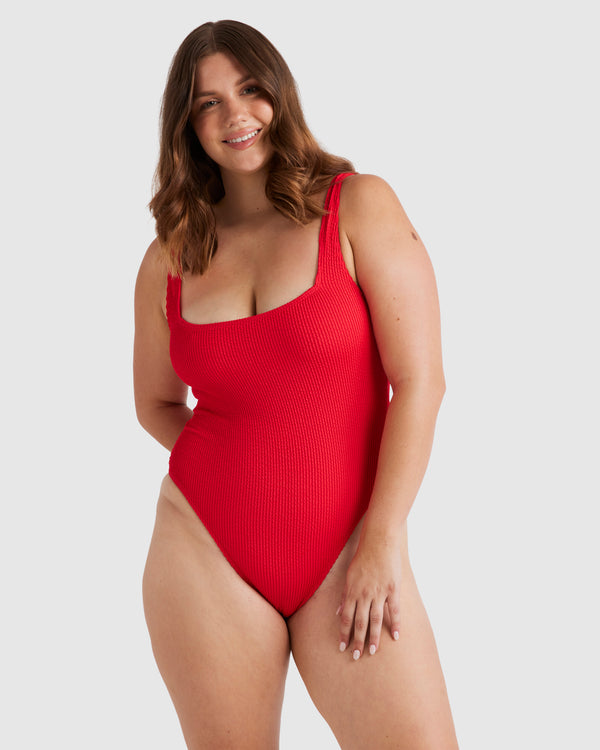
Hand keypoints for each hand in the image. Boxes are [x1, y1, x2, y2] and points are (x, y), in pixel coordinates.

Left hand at [336, 536, 401, 659]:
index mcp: (352, 590)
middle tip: (356, 657)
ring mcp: (379, 592)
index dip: (344, 633)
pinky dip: (395, 624)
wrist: (378, 541)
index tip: (342, 647)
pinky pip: (394, 610)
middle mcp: (364, 594)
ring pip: (375, 619)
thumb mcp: (349, 575)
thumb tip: (339, 612)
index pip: (346, 617)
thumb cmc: (363, 557)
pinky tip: (395, 636)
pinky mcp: (393, 589)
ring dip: (373, 637)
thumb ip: (345, 595)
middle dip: (357, 640)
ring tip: (372, 652)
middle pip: (360, 622)